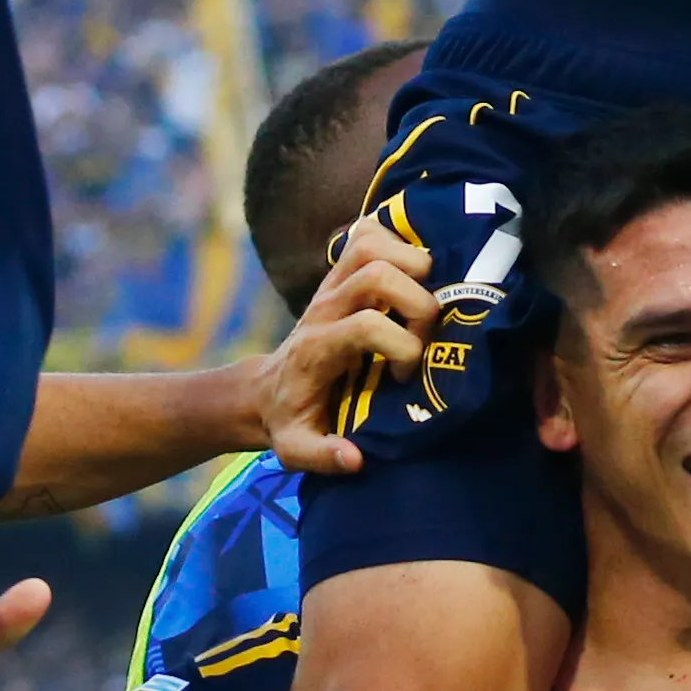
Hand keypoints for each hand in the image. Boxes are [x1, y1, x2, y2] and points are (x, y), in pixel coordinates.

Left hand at [259, 220, 437, 476]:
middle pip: (376, 272)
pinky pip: (367, 233)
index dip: (402, 348)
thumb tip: (356, 458)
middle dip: (418, 302)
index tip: (405, 379)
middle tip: (425, 336)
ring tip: (423, 299)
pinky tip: (409, 273)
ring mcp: (329, 284)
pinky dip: (395, 240)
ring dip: (411, 264)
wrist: (265, 391)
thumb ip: (323, 456)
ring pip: (372, 243)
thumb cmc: (291, 420)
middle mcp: (323, 308)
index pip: (367, 325)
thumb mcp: (296, 450)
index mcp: (316, 349)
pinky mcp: (337, 273)